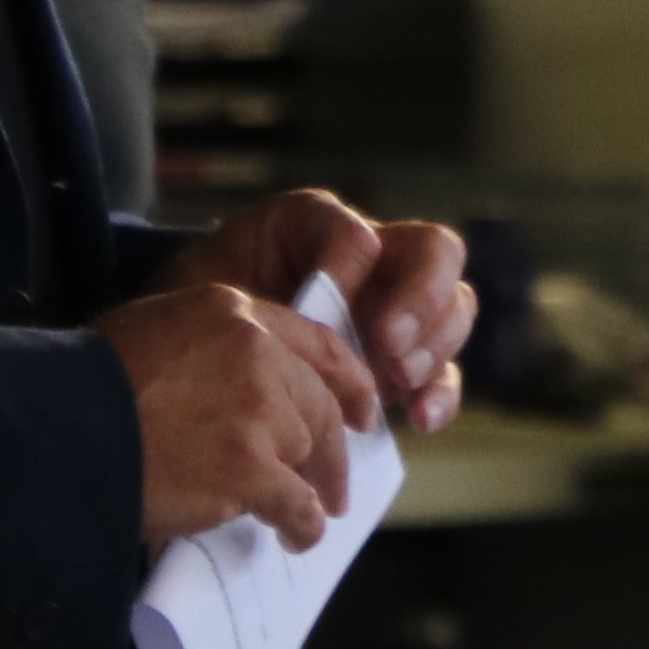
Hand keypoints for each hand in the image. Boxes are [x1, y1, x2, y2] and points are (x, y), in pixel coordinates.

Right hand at [97, 282, 379, 553]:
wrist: (60, 427)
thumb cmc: (87, 382)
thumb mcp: (156, 329)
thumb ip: (210, 346)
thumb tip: (236, 386)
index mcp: (235, 313)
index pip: (317, 345)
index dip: (348, 382)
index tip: (360, 412)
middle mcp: (258, 355)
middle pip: (320, 404)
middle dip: (335, 447)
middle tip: (339, 481)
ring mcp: (258, 413)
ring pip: (310, 453)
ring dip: (314, 489)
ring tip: (312, 514)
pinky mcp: (249, 470)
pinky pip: (296, 503)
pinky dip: (302, 525)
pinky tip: (296, 537)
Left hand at [171, 188, 477, 432]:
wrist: (194, 355)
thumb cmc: (204, 308)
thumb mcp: (215, 280)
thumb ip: (268, 279)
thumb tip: (332, 287)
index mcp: (327, 231)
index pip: (361, 230)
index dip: (354, 264)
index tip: (328, 298)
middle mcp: (377, 264)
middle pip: (438, 255)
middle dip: (420, 301)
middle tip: (388, 346)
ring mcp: (397, 315)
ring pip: (454, 311)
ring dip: (434, 346)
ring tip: (400, 380)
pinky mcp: (401, 369)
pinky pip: (443, 377)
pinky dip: (441, 395)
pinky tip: (419, 418)